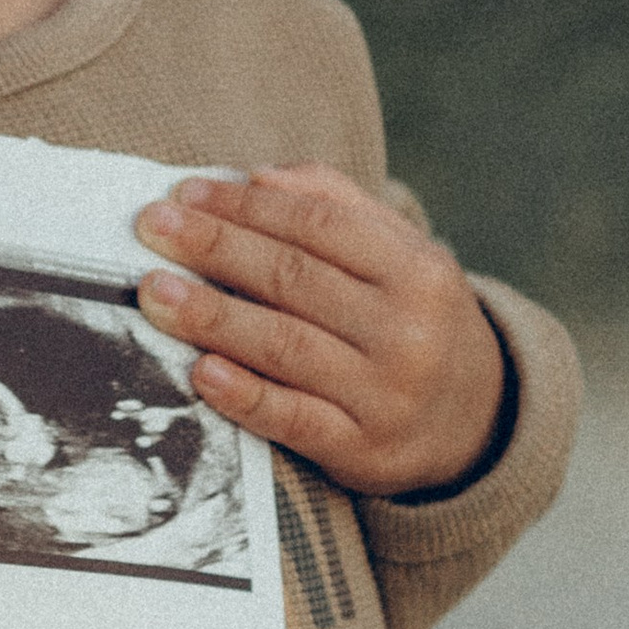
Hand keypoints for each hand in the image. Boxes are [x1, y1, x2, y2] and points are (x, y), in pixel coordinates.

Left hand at [134, 163, 509, 497]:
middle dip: (215, 248)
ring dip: (213, 316)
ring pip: (286, 346)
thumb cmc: (413, 320)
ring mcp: (386, 395)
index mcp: (418, 271)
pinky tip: (200, 372)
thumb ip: (337, 205)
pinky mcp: (362, 450)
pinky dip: (244, 395)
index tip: (185, 193)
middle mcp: (408, 332)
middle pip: (294, 279)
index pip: (320, 224)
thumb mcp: (400, 255)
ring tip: (154, 291)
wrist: (476, 422)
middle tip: (152, 227)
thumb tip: (256, 177)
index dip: (247, 206)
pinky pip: (294, 420)